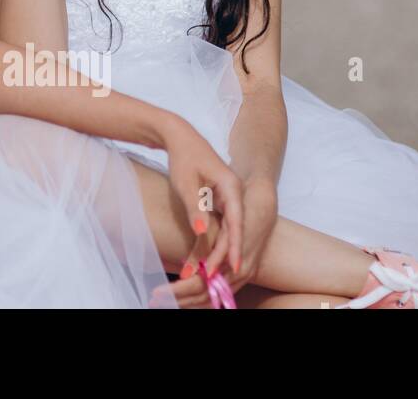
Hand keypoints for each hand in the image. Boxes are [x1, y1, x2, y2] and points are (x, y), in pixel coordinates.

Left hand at [159, 115, 243, 278]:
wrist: (181, 139)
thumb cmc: (184, 158)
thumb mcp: (186, 183)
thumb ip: (195, 208)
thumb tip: (201, 232)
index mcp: (232, 187)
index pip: (236, 221)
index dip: (234, 245)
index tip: (233, 266)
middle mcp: (235, 195)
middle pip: (234, 229)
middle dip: (225, 254)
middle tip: (215, 278)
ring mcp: (229, 199)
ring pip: (227, 230)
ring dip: (219, 251)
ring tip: (210, 275)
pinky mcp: (220, 203)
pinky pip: (221, 226)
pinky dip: (214, 242)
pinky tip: (206, 260)